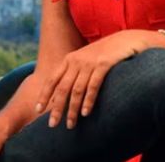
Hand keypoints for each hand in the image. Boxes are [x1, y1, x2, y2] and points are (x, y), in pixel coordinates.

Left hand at [35, 30, 152, 129]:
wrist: (126, 41)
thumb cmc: (104, 55)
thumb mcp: (85, 61)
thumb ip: (72, 75)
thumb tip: (58, 98)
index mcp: (69, 59)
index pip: (52, 79)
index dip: (44, 95)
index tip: (37, 110)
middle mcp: (77, 60)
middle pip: (62, 88)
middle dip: (57, 108)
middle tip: (53, 124)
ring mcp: (90, 62)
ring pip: (77, 90)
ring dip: (73, 109)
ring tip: (70, 124)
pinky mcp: (104, 64)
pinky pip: (93, 86)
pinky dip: (88, 101)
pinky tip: (86, 113)